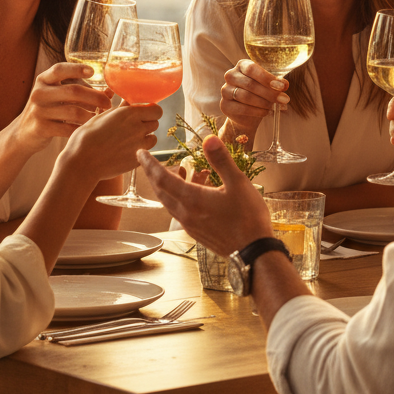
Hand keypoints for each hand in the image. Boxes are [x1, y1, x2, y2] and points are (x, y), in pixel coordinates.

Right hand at [14, 62, 111, 154]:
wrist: (24, 133)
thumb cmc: (49, 109)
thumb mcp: (58, 95)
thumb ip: (81, 90)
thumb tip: (110, 91)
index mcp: (43, 80)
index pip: (59, 69)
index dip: (77, 69)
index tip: (93, 72)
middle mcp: (39, 93)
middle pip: (73, 91)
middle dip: (95, 97)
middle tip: (108, 103)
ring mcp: (38, 111)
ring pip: (73, 111)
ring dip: (91, 115)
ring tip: (101, 117)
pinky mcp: (41, 128)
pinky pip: (68, 128)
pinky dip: (82, 128)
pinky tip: (89, 129)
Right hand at [61, 101, 160, 181]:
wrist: (82, 162)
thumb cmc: (86, 137)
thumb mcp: (101, 117)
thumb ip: (120, 110)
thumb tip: (128, 103)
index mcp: (130, 114)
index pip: (156, 110)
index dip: (151, 111)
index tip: (142, 113)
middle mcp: (138, 128)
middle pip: (155, 123)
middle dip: (147, 123)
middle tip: (133, 127)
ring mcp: (139, 146)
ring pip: (153, 139)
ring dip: (145, 138)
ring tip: (129, 140)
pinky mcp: (137, 160)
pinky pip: (145, 152)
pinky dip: (139, 151)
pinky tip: (125, 151)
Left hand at [140, 136, 271, 256]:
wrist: (254, 253)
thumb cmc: (248, 218)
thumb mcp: (238, 183)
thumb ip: (221, 160)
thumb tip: (209, 139)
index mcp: (192, 199)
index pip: (161, 178)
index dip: (149, 164)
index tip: (140, 153)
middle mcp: (185, 213)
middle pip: (161, 191)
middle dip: (153, 174)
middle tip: (149, 161)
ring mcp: (190, 225)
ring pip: (170, 201)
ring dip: (168, 185)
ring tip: (182, 171)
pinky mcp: (197, 232)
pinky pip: (180, 210)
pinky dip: (180, 196)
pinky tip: (198, 190)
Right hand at [220, 59, 288, 132]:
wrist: (247, 114)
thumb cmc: (259, 94)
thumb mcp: (269, 86)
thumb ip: (276, 83)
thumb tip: (284, 84)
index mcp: (242, 65)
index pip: (252, 68)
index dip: (267, 78)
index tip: (282, 86)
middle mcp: (231, 75)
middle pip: (250, 83)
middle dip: (270, 93)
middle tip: (284, 99)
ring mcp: (225, 90)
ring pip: (246, 96)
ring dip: (264, 103)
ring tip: (276, 107)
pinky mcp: (224, 105)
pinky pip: (242, 108)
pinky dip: (257, 111)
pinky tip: (267, 113)